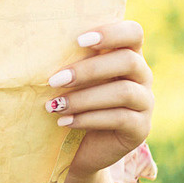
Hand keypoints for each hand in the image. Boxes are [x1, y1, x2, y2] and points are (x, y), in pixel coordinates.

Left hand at [46, 19, 152, 177]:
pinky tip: (65, 122)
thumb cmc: (72, 104)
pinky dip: (89, 119)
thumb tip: (39, 46)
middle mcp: (142, 76)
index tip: (79, 40)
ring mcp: (145, 103)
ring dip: (84, 98)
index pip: (133, 33)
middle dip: (88, 70)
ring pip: (124, 92)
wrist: (79, 149)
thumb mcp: (70, 81)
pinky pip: (120, 119)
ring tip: (55, 106)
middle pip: (127, 61)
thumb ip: (67, 62)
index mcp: (127, 55)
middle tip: (54, 80)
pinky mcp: (140, 129)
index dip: (111, 33)